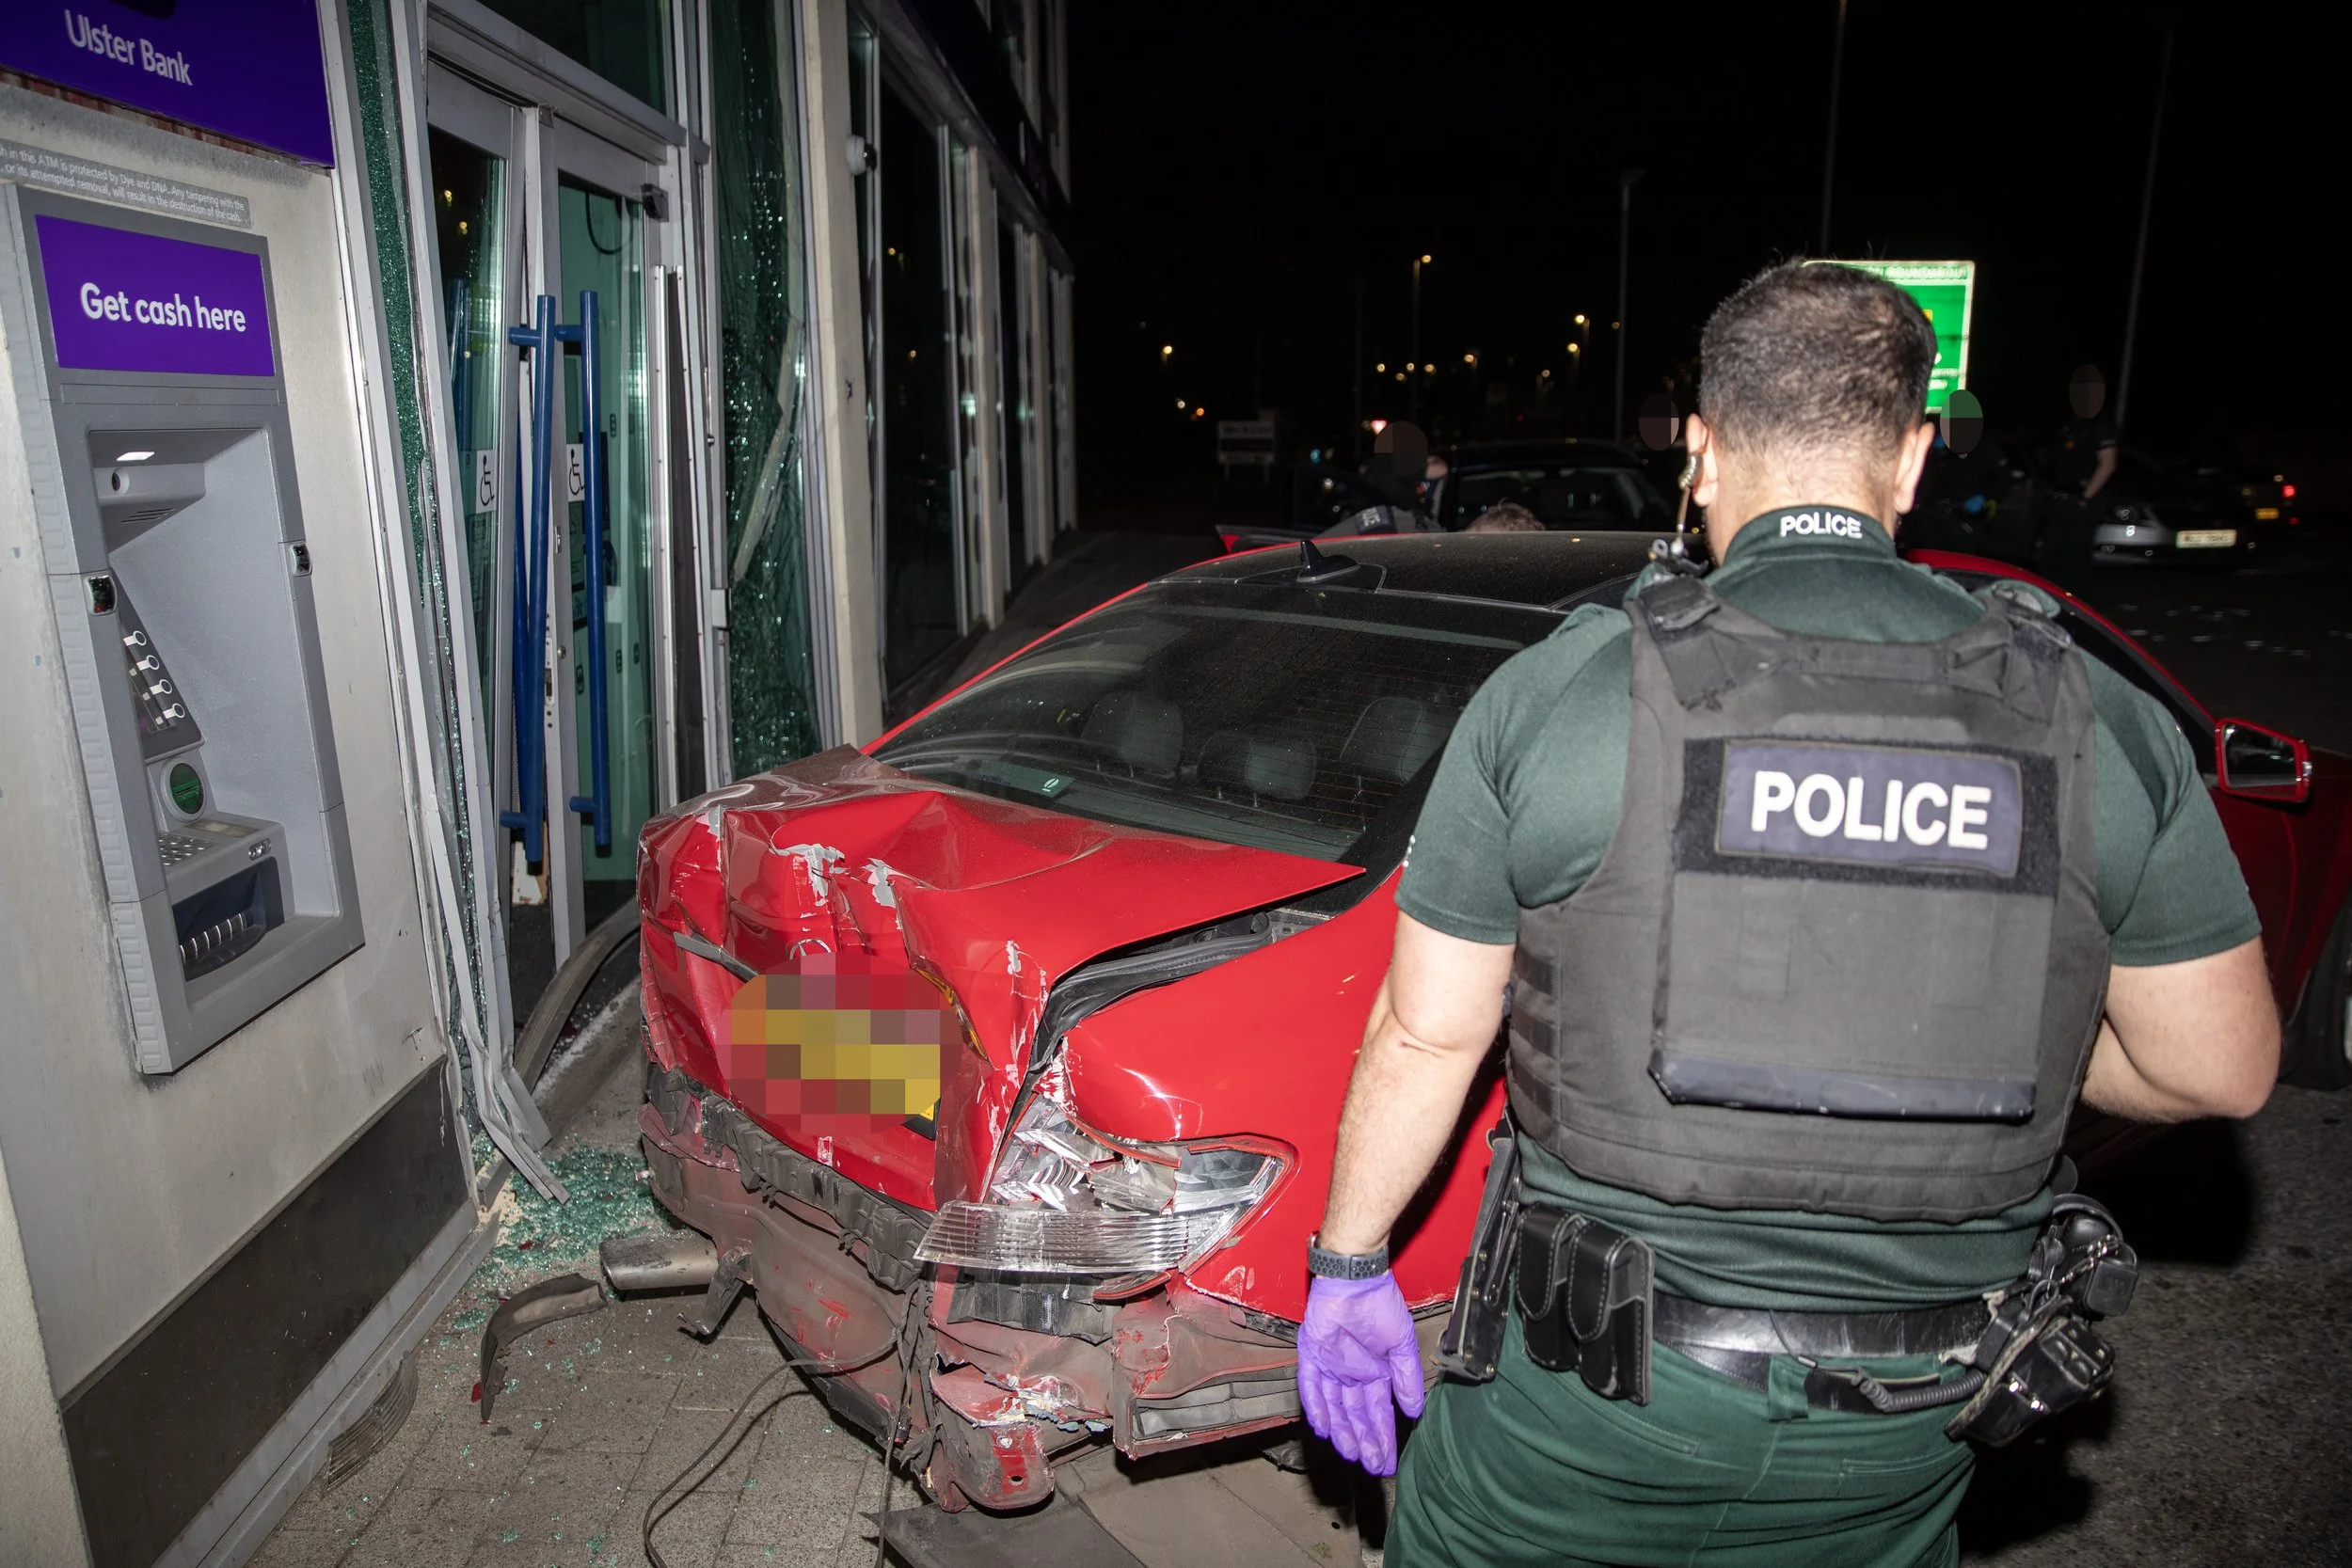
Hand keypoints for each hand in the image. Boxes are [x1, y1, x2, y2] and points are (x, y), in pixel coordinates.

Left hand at [1297, 1272, 1424, 1475]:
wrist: (1357, 1279)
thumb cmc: (1381, 1305)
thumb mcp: (1403, 1345)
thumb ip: (1407, 1378)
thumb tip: (1415, 1410)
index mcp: (1375, 1372)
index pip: (1379, 1413)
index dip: (1384, 1438)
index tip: (1388, 1462)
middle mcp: (1352, 1374)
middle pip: (1357, 1416)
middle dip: (1365, 1442)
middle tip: (1372, 1466)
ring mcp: (1330, 1366)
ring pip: (1334, 1407)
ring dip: (1342, 1430)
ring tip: (1352, 1452)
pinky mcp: (1311, 1354)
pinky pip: (1311, 1386)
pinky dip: (1316, 1406)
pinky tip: (1323, 1426)